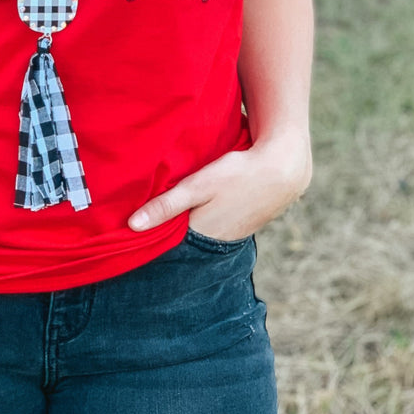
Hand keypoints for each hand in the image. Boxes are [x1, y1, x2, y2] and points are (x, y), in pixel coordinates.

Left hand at [128, 128, 311, 240]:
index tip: (130, 237)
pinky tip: (199, 207)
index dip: (152, 240)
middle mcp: (217, 242)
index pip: (169, 245)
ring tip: (167, 215)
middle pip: (183, 241)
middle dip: (167, 233)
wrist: (283, 168)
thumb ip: (166, 206)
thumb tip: (131, 227)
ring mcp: (232, 234)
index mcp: (202, 237)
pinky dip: (203, 218)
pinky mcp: (243, 222)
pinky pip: (215, 225)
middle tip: (143, 225)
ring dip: (186, 224)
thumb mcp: (197, 186)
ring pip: (199, 232)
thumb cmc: (238, 175)